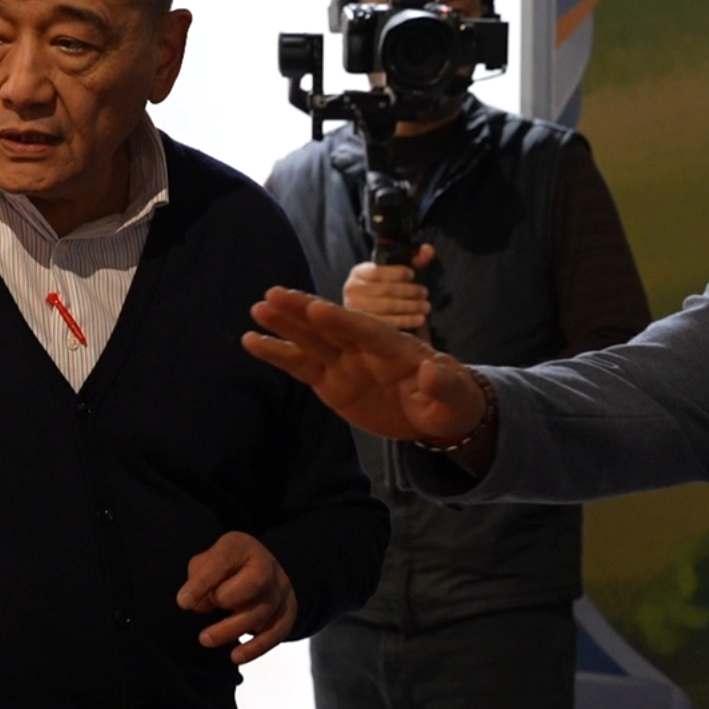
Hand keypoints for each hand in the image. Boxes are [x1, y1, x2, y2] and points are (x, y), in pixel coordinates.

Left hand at [177, 532, 296, 663]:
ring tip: (206, 639)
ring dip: (232, 630)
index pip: (223, 561)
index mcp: (240, 547)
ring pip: (261, 612)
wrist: (263, 569)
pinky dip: (256, 647)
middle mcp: (266, 565)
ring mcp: (280, 589)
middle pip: (254, 582)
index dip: (203, 583)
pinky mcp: (287, 612)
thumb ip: (199, 579)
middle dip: (226, 600)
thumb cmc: (225, 568)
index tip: (183, 603)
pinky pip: (276, 632)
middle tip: (205, 610)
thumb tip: (199, 606)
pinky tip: (236, 656)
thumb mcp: (207, 561)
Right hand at [245, 287, 485, 442]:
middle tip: (274, 294)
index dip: (344, 321)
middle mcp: (365, 349)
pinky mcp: (331, 381)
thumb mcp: (456, 397)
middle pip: (332, 327)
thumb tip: (430, 371)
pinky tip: (252, 340)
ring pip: (312, 341)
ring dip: (286, 325)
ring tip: (258, 308)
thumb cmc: (452, 399)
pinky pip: (301, 367)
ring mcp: (346, 363)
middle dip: (305, 312)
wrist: (438, 414)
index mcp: (396, 347)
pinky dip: (278, 354)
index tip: (318, 310)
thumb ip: (444, 385)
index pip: (367, 331)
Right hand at [343, 243, 435, 333]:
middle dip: (410, 291)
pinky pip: (388, 322)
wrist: (365, 316)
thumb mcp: (395, 273)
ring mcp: (356, 309)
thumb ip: (413, 260)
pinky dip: (406, 320)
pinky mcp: (362, 327)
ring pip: (388, 306)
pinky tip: (420, 319)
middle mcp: (352, 289)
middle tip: (425, 293)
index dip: (398, 273)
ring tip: (426, 306)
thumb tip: (429, 249)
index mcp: (358, 272)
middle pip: (386, 289)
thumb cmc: (383, 289)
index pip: (379, 271)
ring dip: (411, 306)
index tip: (412, 275)